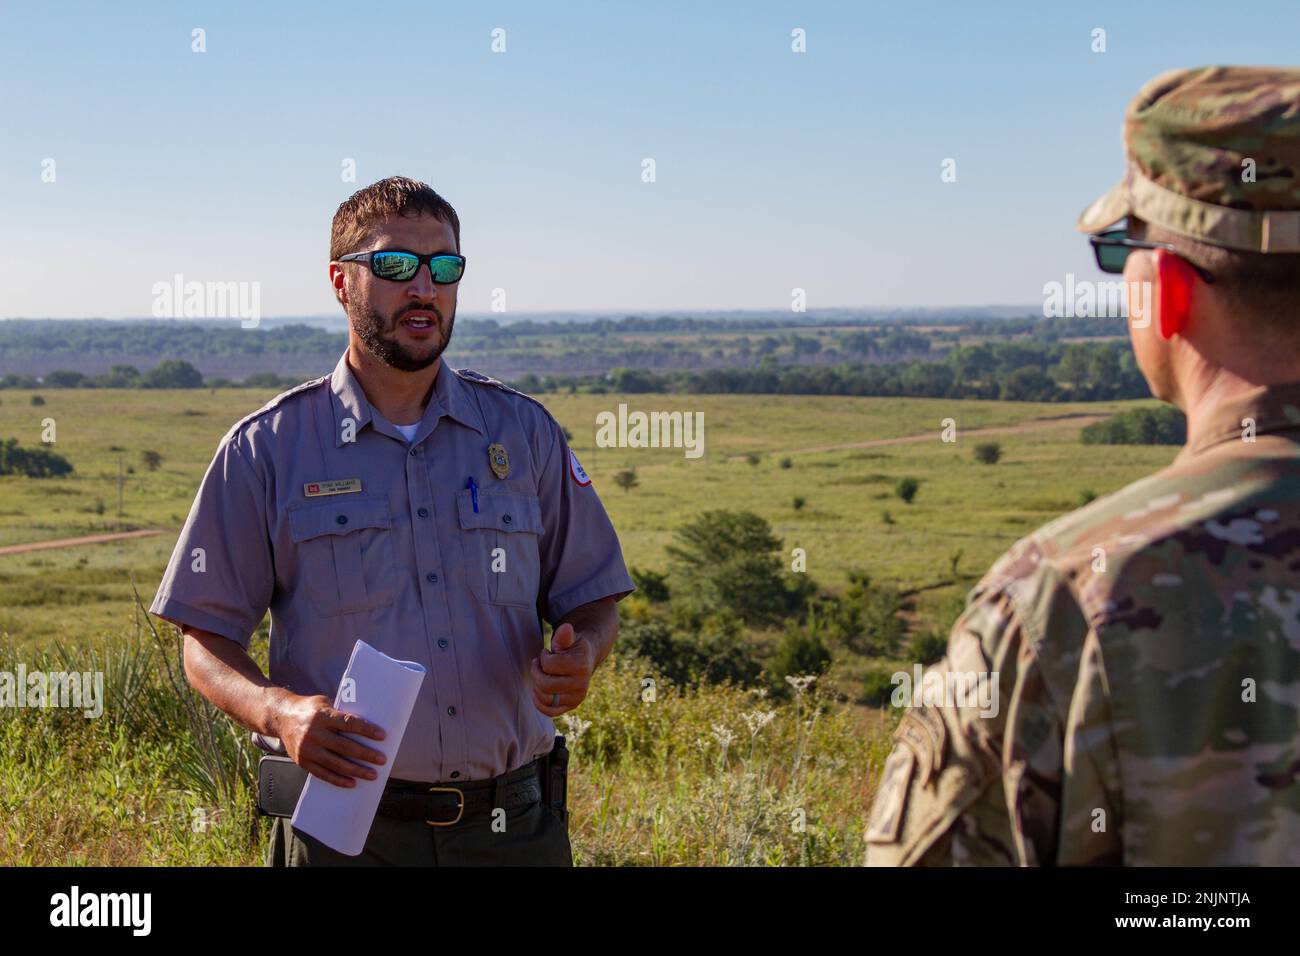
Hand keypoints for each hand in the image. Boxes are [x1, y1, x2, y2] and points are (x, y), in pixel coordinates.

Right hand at [270, 692, 386, 787]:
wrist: (281, 718)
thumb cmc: (309, 709)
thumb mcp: (324, 703)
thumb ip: (342, 713)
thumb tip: (367, 725)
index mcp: (322, 716)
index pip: (349, 723)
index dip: (366, 730)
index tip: (382, 736)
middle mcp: (314, 733)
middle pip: (345, 747)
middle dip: (366, 754)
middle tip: (382, 759)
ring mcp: (307, 749)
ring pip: (336, 764)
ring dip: (356, 771)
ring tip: (372, 774)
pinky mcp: (303, 762)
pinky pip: (323, 774)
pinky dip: (338, 780)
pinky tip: (352, 783)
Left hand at [531, 622, 594, 716]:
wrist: (587, 657)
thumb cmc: (574, 646)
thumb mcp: (570, 637)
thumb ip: (564, 635)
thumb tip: (565, 628)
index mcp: (580, 665)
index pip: (548, 666)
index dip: (543, 657)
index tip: (546, 652)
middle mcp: (581, 684)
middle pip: (545, 685)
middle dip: (536, 673)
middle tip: (538, 665)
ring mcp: (577, 697)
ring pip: (546, 699)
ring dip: (537, 686)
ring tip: (541, 676)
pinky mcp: (572, 705)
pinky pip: (550, 711)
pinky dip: (540, 703)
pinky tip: (538, 690)